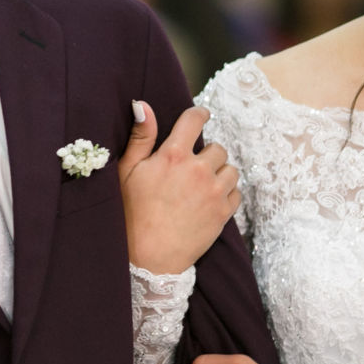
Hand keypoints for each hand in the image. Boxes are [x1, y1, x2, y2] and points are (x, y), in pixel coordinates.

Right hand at [119, 102, 240, 274]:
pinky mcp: (224, 213)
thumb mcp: (127, 172)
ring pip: (231, 169)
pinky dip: (227, 194)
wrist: (148, 258)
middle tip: (191, 169)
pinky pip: (237, 193)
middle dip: (206, 154)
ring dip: (220, 173)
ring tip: (202, 186)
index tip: (200, 116)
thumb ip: (140, 137)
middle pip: (217, 148)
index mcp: (173, 155)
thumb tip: (143, 105)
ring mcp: (214, 192)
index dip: (199, 115)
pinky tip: (209, 201)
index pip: (194, 120)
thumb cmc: (132, 214)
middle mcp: (198, 170)